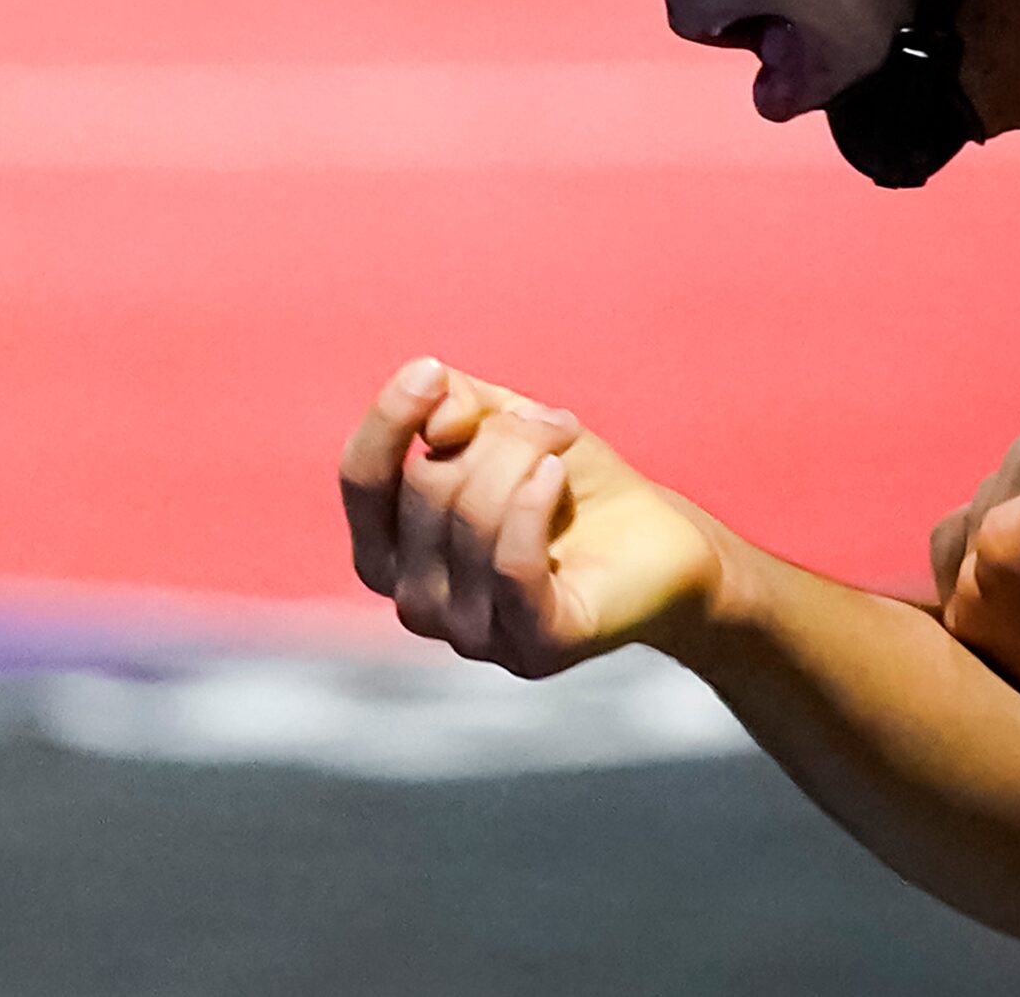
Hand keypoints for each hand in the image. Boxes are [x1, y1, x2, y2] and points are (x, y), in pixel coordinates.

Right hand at [338, 358, 723, 677]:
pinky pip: (510, 565)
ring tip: (563, 441)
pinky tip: (556, 475)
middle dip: (493, 436)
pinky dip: (532, 505)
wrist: (658, 542)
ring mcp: (470, 636)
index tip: (429, 371)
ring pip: (471, 519)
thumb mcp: (500, 424)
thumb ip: (453, 406)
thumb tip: (434, 423)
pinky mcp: (534, 649)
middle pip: (426, 489)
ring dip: (525, 457)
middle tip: (549, 422)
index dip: (386, 421)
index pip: (360, 481)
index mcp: (389, 553)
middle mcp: (415, 604)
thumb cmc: (567, 484)